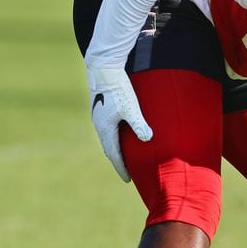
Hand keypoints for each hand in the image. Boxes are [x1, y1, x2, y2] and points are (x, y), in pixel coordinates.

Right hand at [87, 67, 152, 181]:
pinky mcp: (101, 109)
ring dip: (115, 150)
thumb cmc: (118, 88)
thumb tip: (147, 139)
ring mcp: (98, 117)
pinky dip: (114, 139)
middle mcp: (100, 126)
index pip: (114, 155)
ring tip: (124, 159)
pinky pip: (107, 130)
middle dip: (118, 162)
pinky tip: (120, 137)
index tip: (128, 179)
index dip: (121, 168)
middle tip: (127, 173)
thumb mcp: (131, 107)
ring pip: (108, 140)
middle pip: (109, 149)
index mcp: (106, 129)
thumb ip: (139, 124)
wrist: (102, 68)